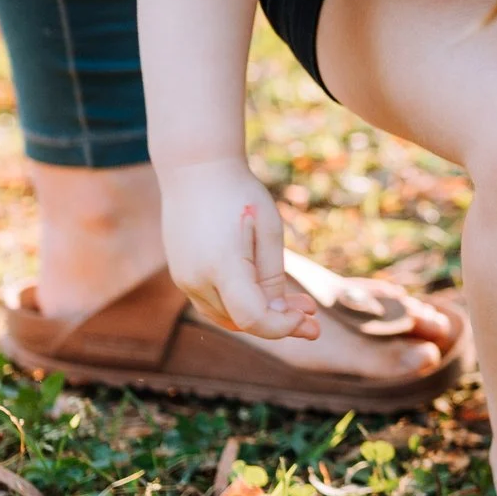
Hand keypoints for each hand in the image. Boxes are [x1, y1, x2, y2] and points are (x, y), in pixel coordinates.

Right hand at [157, 160, 320, 340]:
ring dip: (260, 316)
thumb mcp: (269, 230)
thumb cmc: (239, 193)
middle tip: (314, 321)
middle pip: (241, 321)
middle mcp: (195, 278)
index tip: (308, 319)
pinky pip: (214, 304)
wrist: (194, 168)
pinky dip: (240, 306)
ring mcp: (184, 279)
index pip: (252, 317)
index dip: (282, 326)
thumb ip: (272, 275)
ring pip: (226, 317)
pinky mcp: (181, 275)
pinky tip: (267, 296)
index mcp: (221, 265)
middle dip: (278, 323)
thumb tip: (278, 312)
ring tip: (299, 306)